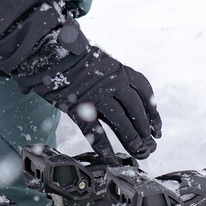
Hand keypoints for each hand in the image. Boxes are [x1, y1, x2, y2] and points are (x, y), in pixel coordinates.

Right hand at [15, 45, 161, 159]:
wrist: (48, 48)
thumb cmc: (70, 52)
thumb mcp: (97, 58)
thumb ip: (109, 75)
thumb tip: (121, 90)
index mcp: (118, 69)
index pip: (143, 92)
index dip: (153, 112)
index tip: (157, 127)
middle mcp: (111, 82)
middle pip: (136, 111)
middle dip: (145, 131)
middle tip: (150, 146)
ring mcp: (95, 95)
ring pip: (121, 123)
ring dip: (132, 140)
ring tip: (139, 154)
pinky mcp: (77, 107)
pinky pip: (94, 131)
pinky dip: (104, 146)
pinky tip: (110, 158)